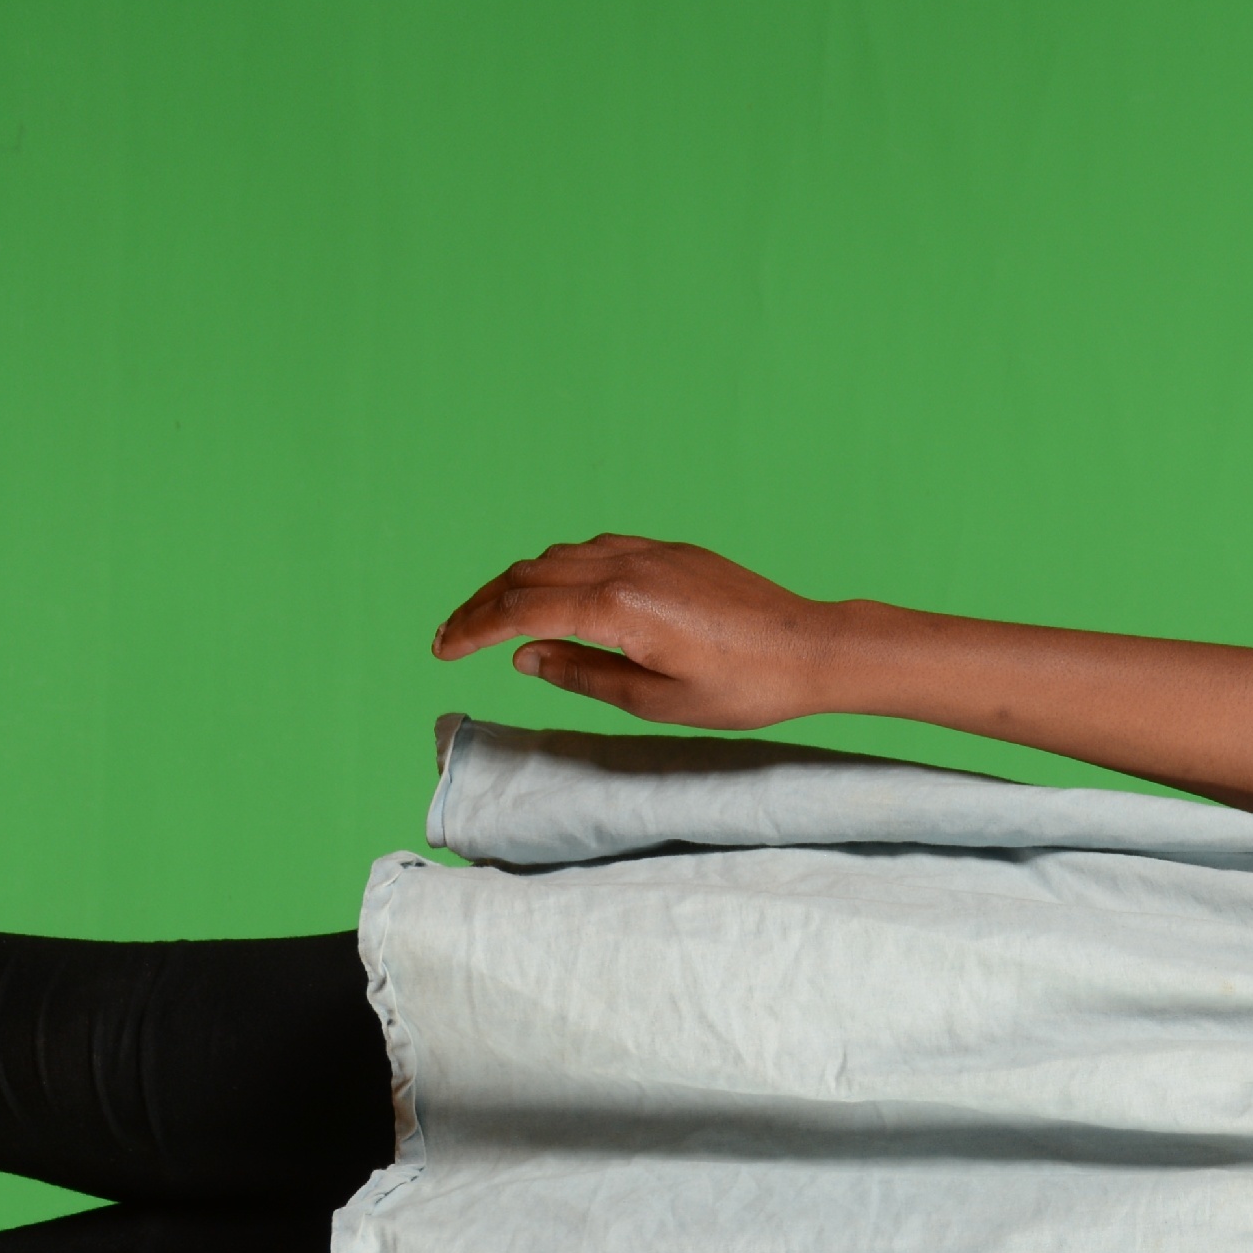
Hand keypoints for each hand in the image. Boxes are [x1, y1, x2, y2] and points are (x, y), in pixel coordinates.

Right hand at [430, 534, 848, 728]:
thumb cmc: (744, 687)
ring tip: (493, 620)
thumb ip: (584, 675)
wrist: (811, 648)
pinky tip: (554, 596)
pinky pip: (595, 552)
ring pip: (558, 558)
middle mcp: (625, 566)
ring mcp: (649, 552)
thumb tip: (527, 657)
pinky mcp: (670, 551)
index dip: (473, 631)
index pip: (521, 612)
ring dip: (517, 585)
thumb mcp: (657, 701)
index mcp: (618, 607)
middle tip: (449, 636)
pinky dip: (559, 571)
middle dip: (482, 606)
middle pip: (528, 576)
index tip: (441, 650)